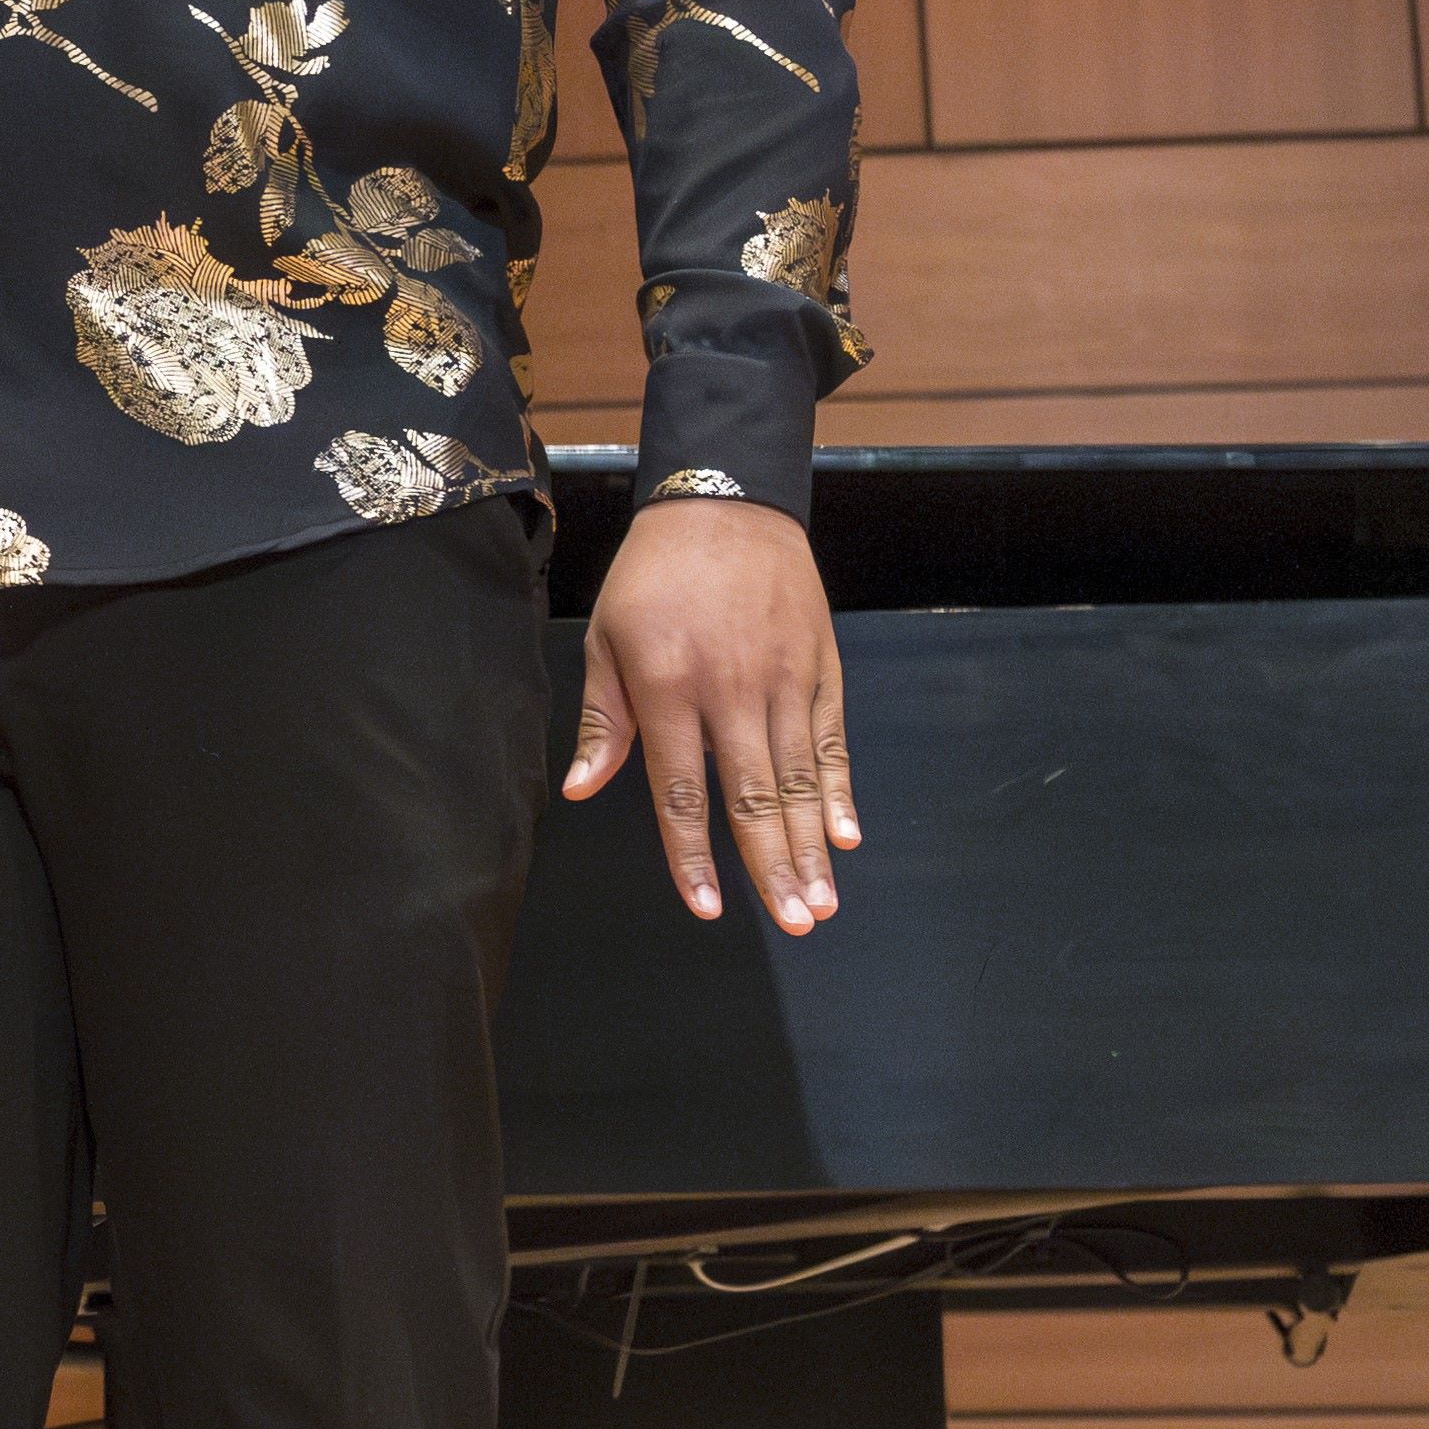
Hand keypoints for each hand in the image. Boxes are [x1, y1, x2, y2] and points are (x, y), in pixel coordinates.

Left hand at [571, 495, 856, 931]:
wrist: (726, 505)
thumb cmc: (652, 577)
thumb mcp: (606, 639)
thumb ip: (603, 721)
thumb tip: (581, 790)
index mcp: (668, 687)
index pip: (682, 792)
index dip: (693, 856)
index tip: (707, 908)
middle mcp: (731, 691)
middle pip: (754, 798)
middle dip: (773, 868)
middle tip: (794, 923)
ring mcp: (783, 680)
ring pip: (801, 778)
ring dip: (812, 845)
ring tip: (822, 901)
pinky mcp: (821, 667)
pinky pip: (832, 740)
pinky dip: (842, 789)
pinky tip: (847, 835)